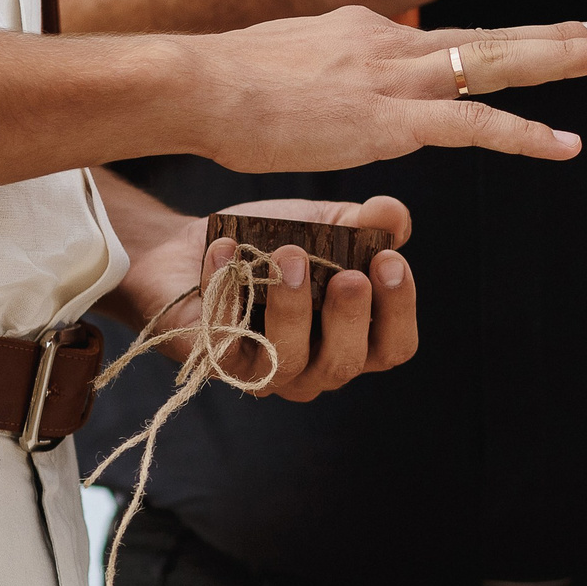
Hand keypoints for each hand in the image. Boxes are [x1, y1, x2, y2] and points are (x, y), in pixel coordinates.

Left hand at [118, 196, 417, 401]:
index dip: (398, 311)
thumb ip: (364, 222)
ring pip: (288, 360)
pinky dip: (228, 290)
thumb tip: (394, 214)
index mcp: (349, 337)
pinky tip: (226, 248)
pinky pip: (226, 338)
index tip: (389, 261)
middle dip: (350, 319)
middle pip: (344, 363)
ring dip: (293, 308)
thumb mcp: (324, 224)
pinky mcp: (213, 360)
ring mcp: (263, 371)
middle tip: (349, 275)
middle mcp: (312, 366)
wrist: (187, 248)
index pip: (392, 347)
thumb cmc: (267, 243)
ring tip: (290, 255)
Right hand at [189, 9, 586, 173]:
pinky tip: (567, 145)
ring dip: (566, 60)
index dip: (516, 37)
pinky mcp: (389, 119)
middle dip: (567, 32)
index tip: (561, 32)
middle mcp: (395, 42)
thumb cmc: (230, 84)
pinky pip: (473, 126)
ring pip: (501, 64)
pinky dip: (525, 134)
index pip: (459, 35)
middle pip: (499, 35)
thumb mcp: (298, 63)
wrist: (196, 83)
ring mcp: (395, 77)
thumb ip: (338, 71)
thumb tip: (352, 86)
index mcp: (374, 31)